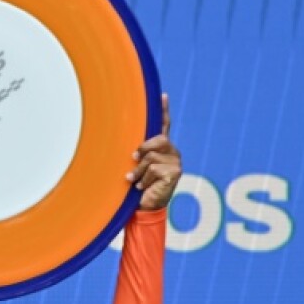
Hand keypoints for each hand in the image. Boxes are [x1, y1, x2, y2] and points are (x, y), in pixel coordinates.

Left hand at [126, 93, 182, 210]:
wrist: (144, 208)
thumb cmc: (137, 186)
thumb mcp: (135, 166)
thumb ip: (136, 154)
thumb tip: (127, 147)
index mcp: (162, 148)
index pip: (164, 125)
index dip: (163, 110)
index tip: (163, 95)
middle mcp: (172, 152)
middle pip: (158, 139)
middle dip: (142, 149)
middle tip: (133, 160)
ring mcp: (176, 162)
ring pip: (152, 156)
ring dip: (139, 171)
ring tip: (135, 181)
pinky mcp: (176, 173)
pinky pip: (154, 169)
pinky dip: (144, 179)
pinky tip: (143, 187)